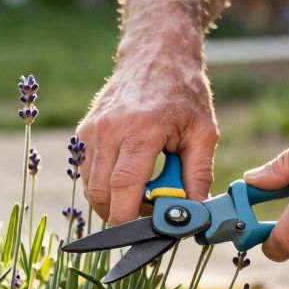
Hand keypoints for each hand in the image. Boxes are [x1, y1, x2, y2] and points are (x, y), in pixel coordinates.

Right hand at [77, 41, 218, 224]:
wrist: (156, 53)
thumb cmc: (184, 92)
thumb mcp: (204, 132)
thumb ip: (198, 176)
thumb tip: (192, 216)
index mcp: (142, 130)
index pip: (123, 188)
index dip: (128, 219)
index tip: (143, 234)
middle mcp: (110, 129)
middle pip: (100, 194)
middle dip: (120, 215)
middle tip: (148, 214)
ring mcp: (92, 130)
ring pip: (89, 186)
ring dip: (111, 201)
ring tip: (141, 191)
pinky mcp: (83, 131)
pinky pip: (86, 172)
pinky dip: (103, 184)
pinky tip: (127, 175)